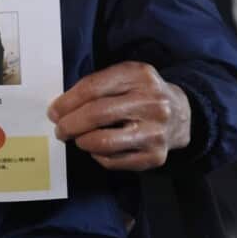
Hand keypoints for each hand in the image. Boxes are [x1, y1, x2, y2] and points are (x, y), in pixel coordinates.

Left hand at [46, 61, 190, 170]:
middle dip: (70, 124)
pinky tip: (97, 148)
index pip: (94, 87)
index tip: (54, 111)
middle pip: (98, 114)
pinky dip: (98, 155)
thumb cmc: (142, 94)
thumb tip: (61, 107)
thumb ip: (97, 85)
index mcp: (140, 76)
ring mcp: (156, 132)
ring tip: (77, 138)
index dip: (68, 101)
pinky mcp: (155, 156)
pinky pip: (113, 161)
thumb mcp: (126, 77)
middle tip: (59, 129)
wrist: (182, 115)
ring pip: (104, 142)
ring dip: (82, 141)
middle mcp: (152, 103)